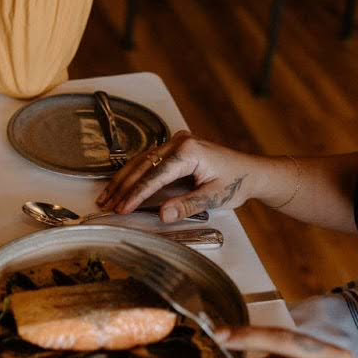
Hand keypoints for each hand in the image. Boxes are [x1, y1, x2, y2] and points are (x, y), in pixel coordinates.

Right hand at [96, 130, 262, 221]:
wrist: (250, 172)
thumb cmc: (236, 182)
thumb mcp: (213, 197)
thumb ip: (187, 205)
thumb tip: (163, 214)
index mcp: (189, 151)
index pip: (155, 175)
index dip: (137, 193)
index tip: (123, 208)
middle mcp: (179, 143)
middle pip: (142, 166)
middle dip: (123, 187)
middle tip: (107, 204)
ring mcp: (175, 144)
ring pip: (141, 162)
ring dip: (123, 180)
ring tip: (107, 197)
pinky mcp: (174, 149)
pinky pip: (147, 161)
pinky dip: (133, 175)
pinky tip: (120, 185)